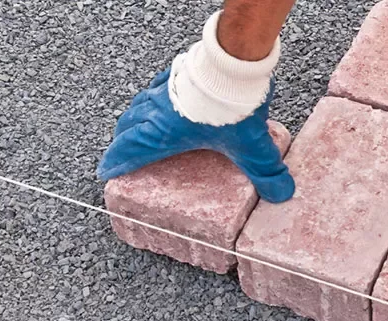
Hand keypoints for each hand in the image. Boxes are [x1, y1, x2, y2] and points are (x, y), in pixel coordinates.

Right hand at [97, 67, 294, 202]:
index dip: (117, 162)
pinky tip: (163, 95)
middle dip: (122, 140)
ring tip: (138, 125)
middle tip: (122, 150)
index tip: (107, 171)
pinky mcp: (178, 71)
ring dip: (135, 116)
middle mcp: (158, 110)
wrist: (234, 61)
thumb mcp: (249, 146)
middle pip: (128, 125)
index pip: (130, 150)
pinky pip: (158, 85)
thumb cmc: (231, 104)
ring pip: (140, 104)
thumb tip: (280, 192)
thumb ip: (264, 171)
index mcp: (164, 133)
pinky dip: (155, 95)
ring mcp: (165, 88)